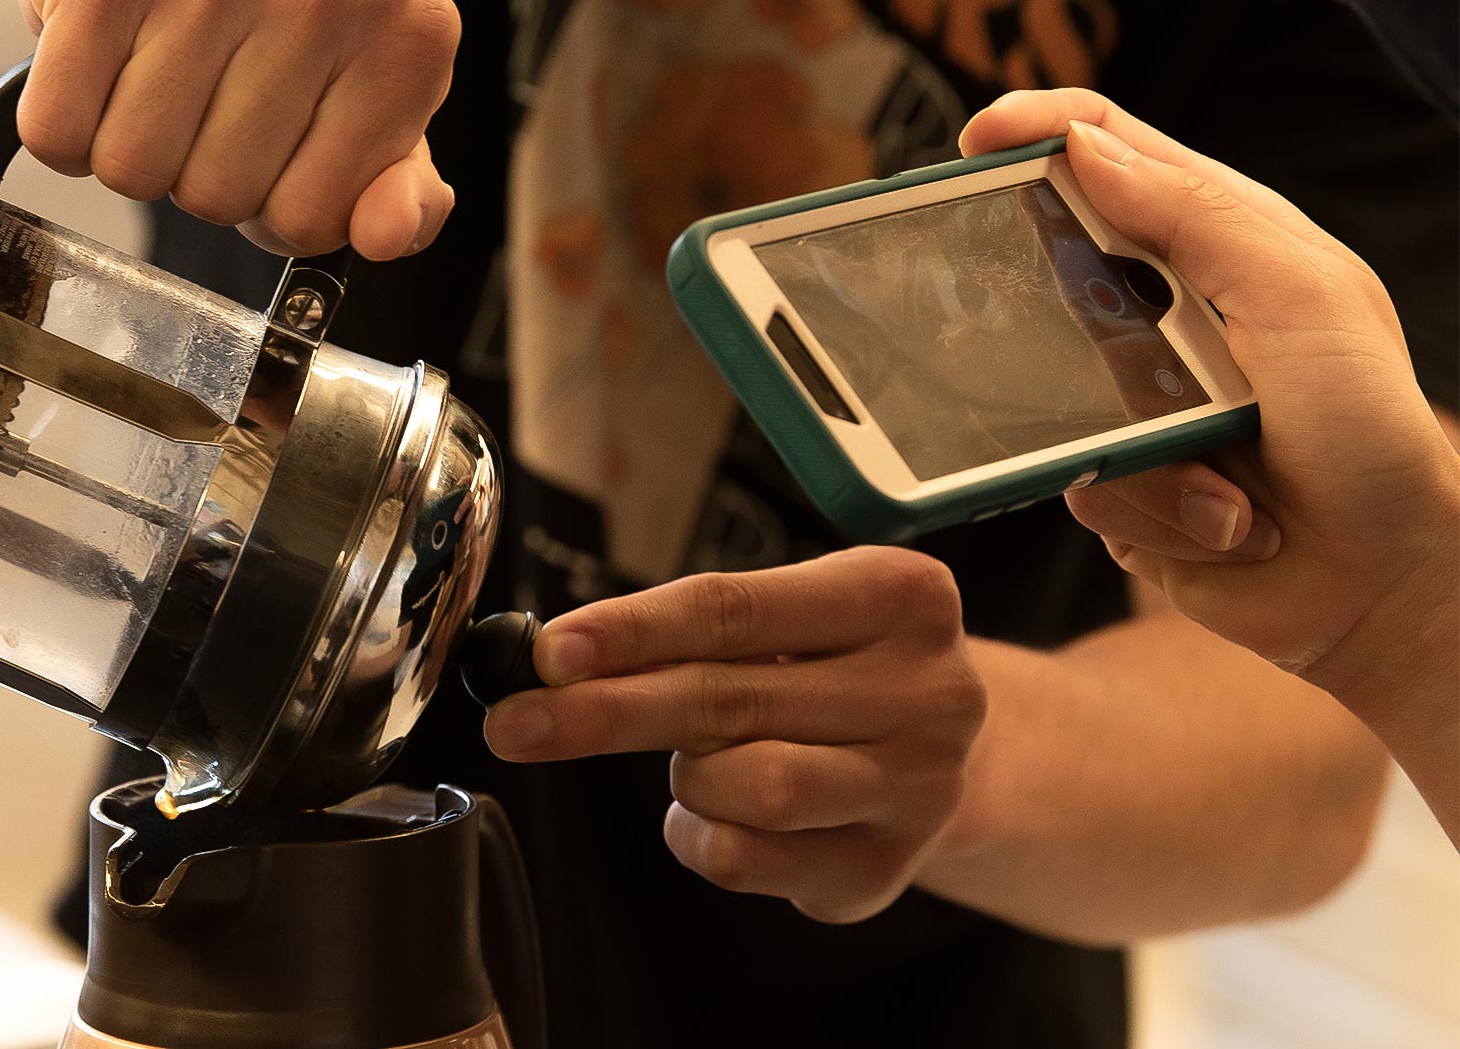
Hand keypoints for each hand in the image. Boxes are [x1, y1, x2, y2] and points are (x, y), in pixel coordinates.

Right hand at [15, 0, 459, 259]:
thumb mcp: (376, 95)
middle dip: (202, 171)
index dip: (272, 206)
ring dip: (132, 148)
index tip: (276, 148)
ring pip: (133, 171)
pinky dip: (66, 124)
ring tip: (159, 78)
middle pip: (215, 199)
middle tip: (208, 101)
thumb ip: (399, 186)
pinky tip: (103, 69)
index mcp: (405, 44)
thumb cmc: (303, 7)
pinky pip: (57, 130)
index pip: (308, 222)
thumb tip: (384, 236)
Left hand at [484, 547, 985, 922]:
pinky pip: (747, 860)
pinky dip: (700, 834)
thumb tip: (552, 663)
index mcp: (901, 596)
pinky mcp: (886, 871)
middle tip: (515, 724)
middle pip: (731, 700)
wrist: (952, 755)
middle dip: (606, 713)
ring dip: (688, 777)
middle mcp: (928, 691)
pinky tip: (717, 812)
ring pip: (751, 789)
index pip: (736, 609)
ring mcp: (918, 789)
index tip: (548, 653)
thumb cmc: (838, 668)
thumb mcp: (794, 618)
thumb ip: (696, 633)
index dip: (631, 632)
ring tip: (697, 761)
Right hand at [960, 89, 1459, 697]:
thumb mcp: (1301, 294)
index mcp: (1215, 243)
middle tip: (1088, 348)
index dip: (1038, 131)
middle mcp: (1163, 313)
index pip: (1111, 151)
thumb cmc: (1370, 432)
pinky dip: (1148, 510)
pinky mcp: (1116, 479)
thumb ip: (1196, 214)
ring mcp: (1132, 399)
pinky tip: (1220, 522)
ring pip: (1048, 396)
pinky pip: (1072, 483)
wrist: (1379, 583)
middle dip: (1045, 311)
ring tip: (1226, 476)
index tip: (975, 140)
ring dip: (1138, 450)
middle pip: (1048, 270)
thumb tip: (1084, 146)